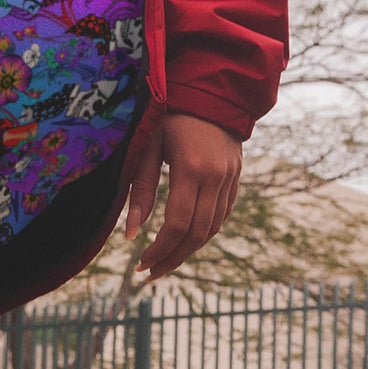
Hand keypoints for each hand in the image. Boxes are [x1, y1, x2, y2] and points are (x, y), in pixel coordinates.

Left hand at [124, 112, 242, 278]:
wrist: (211, 95)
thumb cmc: (170, 120)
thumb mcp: (148, 149)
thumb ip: (140, 191)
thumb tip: (131, 235)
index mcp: (191, 168)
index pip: (177, 224)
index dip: (159, 250)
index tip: (141, 264)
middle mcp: (216, 176)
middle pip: (196, 233)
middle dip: (172, 258)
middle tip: (150, 273)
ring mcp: (230, 178)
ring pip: (212, 228)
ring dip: (188, 250)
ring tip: (164, 263)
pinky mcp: (237, 178)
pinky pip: (222, 215)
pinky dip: (204, 233)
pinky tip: (184, 242)